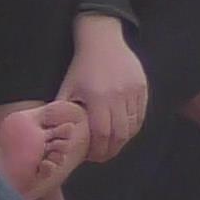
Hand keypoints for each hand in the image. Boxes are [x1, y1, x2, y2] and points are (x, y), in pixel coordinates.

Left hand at [60, 19, 148, 158]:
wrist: (103, 42)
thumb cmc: (81, 68)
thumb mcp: (66, 89)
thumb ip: (63, 113)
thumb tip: (56, 136)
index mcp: (98, 98)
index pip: (102, 134)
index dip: (98, 150)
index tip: (91, 157)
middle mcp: (118, 96)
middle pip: (120, 134)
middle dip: (111, 150)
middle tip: (102, 157)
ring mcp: (133, 92)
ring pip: (133, 126)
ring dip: (123, 140)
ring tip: (112, 146)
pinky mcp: (143, 88)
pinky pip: (141, 114)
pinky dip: (132, 127)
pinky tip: (122, 131)